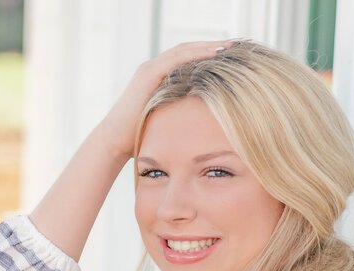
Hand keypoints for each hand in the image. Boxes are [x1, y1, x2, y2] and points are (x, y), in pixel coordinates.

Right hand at [98, 40, 233, 159]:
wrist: (115, 142)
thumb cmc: (139, 138)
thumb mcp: (167, 122)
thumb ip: (181, 116)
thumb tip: (202, 128)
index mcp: (158, 78)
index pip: (188, 60)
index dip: (210, 56)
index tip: (233, 58)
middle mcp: (154, 68)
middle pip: (189, 50)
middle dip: (213, 46)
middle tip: (238, 45)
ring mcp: (150, 69)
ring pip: (185, 50)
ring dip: (209, 46)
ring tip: (231, 45)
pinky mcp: (148, 73)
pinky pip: (177, 58)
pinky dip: (197, 53)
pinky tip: (216, 53)